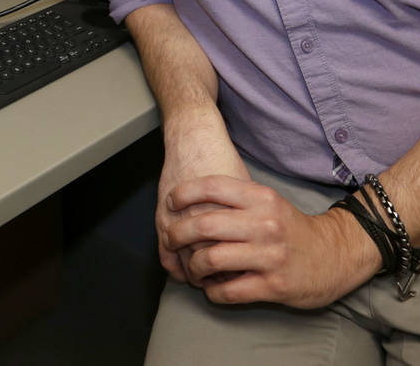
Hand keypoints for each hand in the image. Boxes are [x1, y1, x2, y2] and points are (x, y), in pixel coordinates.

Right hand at [156, 110, 250, 283]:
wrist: (194, 138)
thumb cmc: (222, 161)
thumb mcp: (246, 190)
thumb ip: (248, 220)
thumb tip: (255, 245)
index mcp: (228, 216)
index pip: (233, 257)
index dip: (238, 271)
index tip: (244, 275)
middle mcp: (201, 220)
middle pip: (209, 264)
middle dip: (217, 276)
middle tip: (225, 280)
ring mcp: (178, 220)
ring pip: (185, 262)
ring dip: (194, 273)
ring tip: (206, 277)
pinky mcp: (163, 217)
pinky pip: (166, 253)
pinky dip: (174, 265)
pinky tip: (184, 269)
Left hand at [163, 175, 380, 307]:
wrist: (333, 255)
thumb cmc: (290, 227)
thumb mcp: (267, 201)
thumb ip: (235, 197)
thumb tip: (191, 198)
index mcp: (261, 197)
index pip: (212, 186)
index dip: (184, 193)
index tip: (172, 202)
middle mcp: (264, 223)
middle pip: (204, 224)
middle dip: (178, 233)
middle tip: (171, 238)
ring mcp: (268, 255)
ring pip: (210, 259)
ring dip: (192, 266)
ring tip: (192, 268)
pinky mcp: (273, 285)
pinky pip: (228, 291)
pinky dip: (211, 291)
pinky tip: (211, 287)